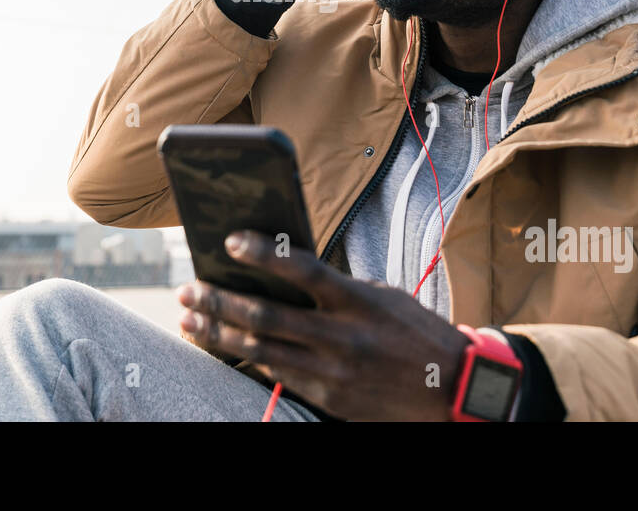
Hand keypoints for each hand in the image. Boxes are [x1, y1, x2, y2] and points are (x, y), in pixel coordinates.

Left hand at [176, 229, 470, 420]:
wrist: (450, 387)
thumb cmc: (415, 332)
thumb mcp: (383, 297)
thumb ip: (337, 288)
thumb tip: (287, 274)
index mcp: (357, 300)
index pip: (301, 269)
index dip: (263, 252)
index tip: (230, 241)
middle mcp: (341, 335)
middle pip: (264, 313)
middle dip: (218, 300)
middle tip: (187, 289)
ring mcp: (332, 370)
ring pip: (260, 348)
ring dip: (218, 332)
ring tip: (190, 320)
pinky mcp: (329, 397)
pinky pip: (277, 374)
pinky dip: (246, 358)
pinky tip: (224, 347)